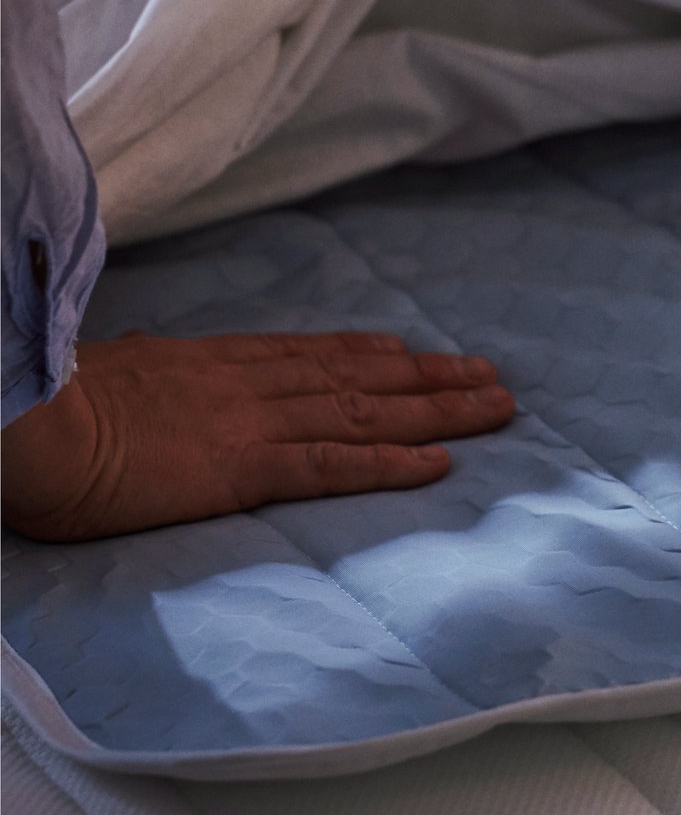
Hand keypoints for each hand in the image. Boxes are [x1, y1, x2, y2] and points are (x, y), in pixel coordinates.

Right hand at [1, 332, 513, 541]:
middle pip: (362, 379)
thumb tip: (154, 363)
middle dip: (432, 380)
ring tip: (494, 408)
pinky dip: (392, 464)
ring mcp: (255, 421)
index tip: (417, 353)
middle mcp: (253, 383)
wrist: (28, 418)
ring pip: (367, 414)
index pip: (315, 354)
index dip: (374, 356)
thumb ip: (154, 370)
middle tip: (491, 377)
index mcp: (219, 362)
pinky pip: (334, 464)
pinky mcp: (245, 467)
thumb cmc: (54, 399)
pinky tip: (439, 463)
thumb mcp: (116, 370)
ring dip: (438, 412)